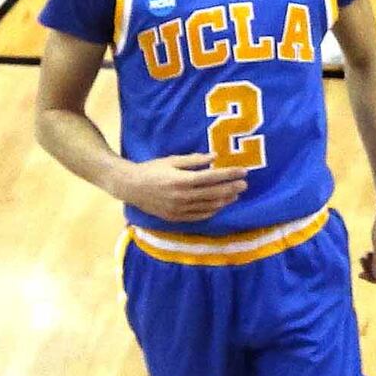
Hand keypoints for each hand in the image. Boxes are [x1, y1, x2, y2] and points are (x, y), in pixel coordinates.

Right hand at [115, 151, 249, 221]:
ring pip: (208, 206)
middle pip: (214, 193)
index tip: (243, 171)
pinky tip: (220, 206)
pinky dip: (212, 211)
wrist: (130, 187)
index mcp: (181, 180)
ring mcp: (179, 209)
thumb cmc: (151, 169)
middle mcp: (182, 197)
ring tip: (236, 195)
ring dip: (224, 201)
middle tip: (245, 184)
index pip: (212, 177)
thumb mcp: (171, 160)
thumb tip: (215, 157)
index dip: (229, 174)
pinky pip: (199, 216)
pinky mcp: (176, 218)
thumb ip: (193, 160)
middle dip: (232, 188)